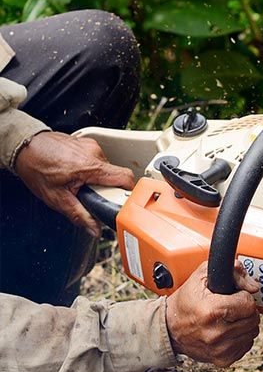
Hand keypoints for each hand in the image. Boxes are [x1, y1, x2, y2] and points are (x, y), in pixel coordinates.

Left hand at [14, 131, 134, 236]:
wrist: (24, 147)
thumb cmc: (36, 168)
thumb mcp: (56, 198)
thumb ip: (78, 215)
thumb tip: (94, 229)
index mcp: (90, 166)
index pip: (125, 178)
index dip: (129, 193)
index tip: (124, 202)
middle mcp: (94, 153)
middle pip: (117, 175)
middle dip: (108, 189)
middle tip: (91, 195)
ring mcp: (91, 146)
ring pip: (108, 169)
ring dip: (99, 179)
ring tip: (80, 182)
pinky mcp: (88, 143)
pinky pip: (99, 160)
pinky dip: (92, 169)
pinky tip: (77, 172)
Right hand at [165, 262, 261, 366]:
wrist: (169, 329)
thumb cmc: (186, 302)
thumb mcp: (202, 277)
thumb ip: (232, 271)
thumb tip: (253, 286)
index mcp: (211, 311)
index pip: (249, 303)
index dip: (242, 296)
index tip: (233, 297)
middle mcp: (216, 333)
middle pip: (253, 318)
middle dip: (245, 310)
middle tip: (232, 307)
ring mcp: (220, 349)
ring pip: (253, 332)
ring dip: (245, 323)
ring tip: (229, 318)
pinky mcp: (222, 360)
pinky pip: (247, 345)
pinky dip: (241, 337)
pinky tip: (228, 331)